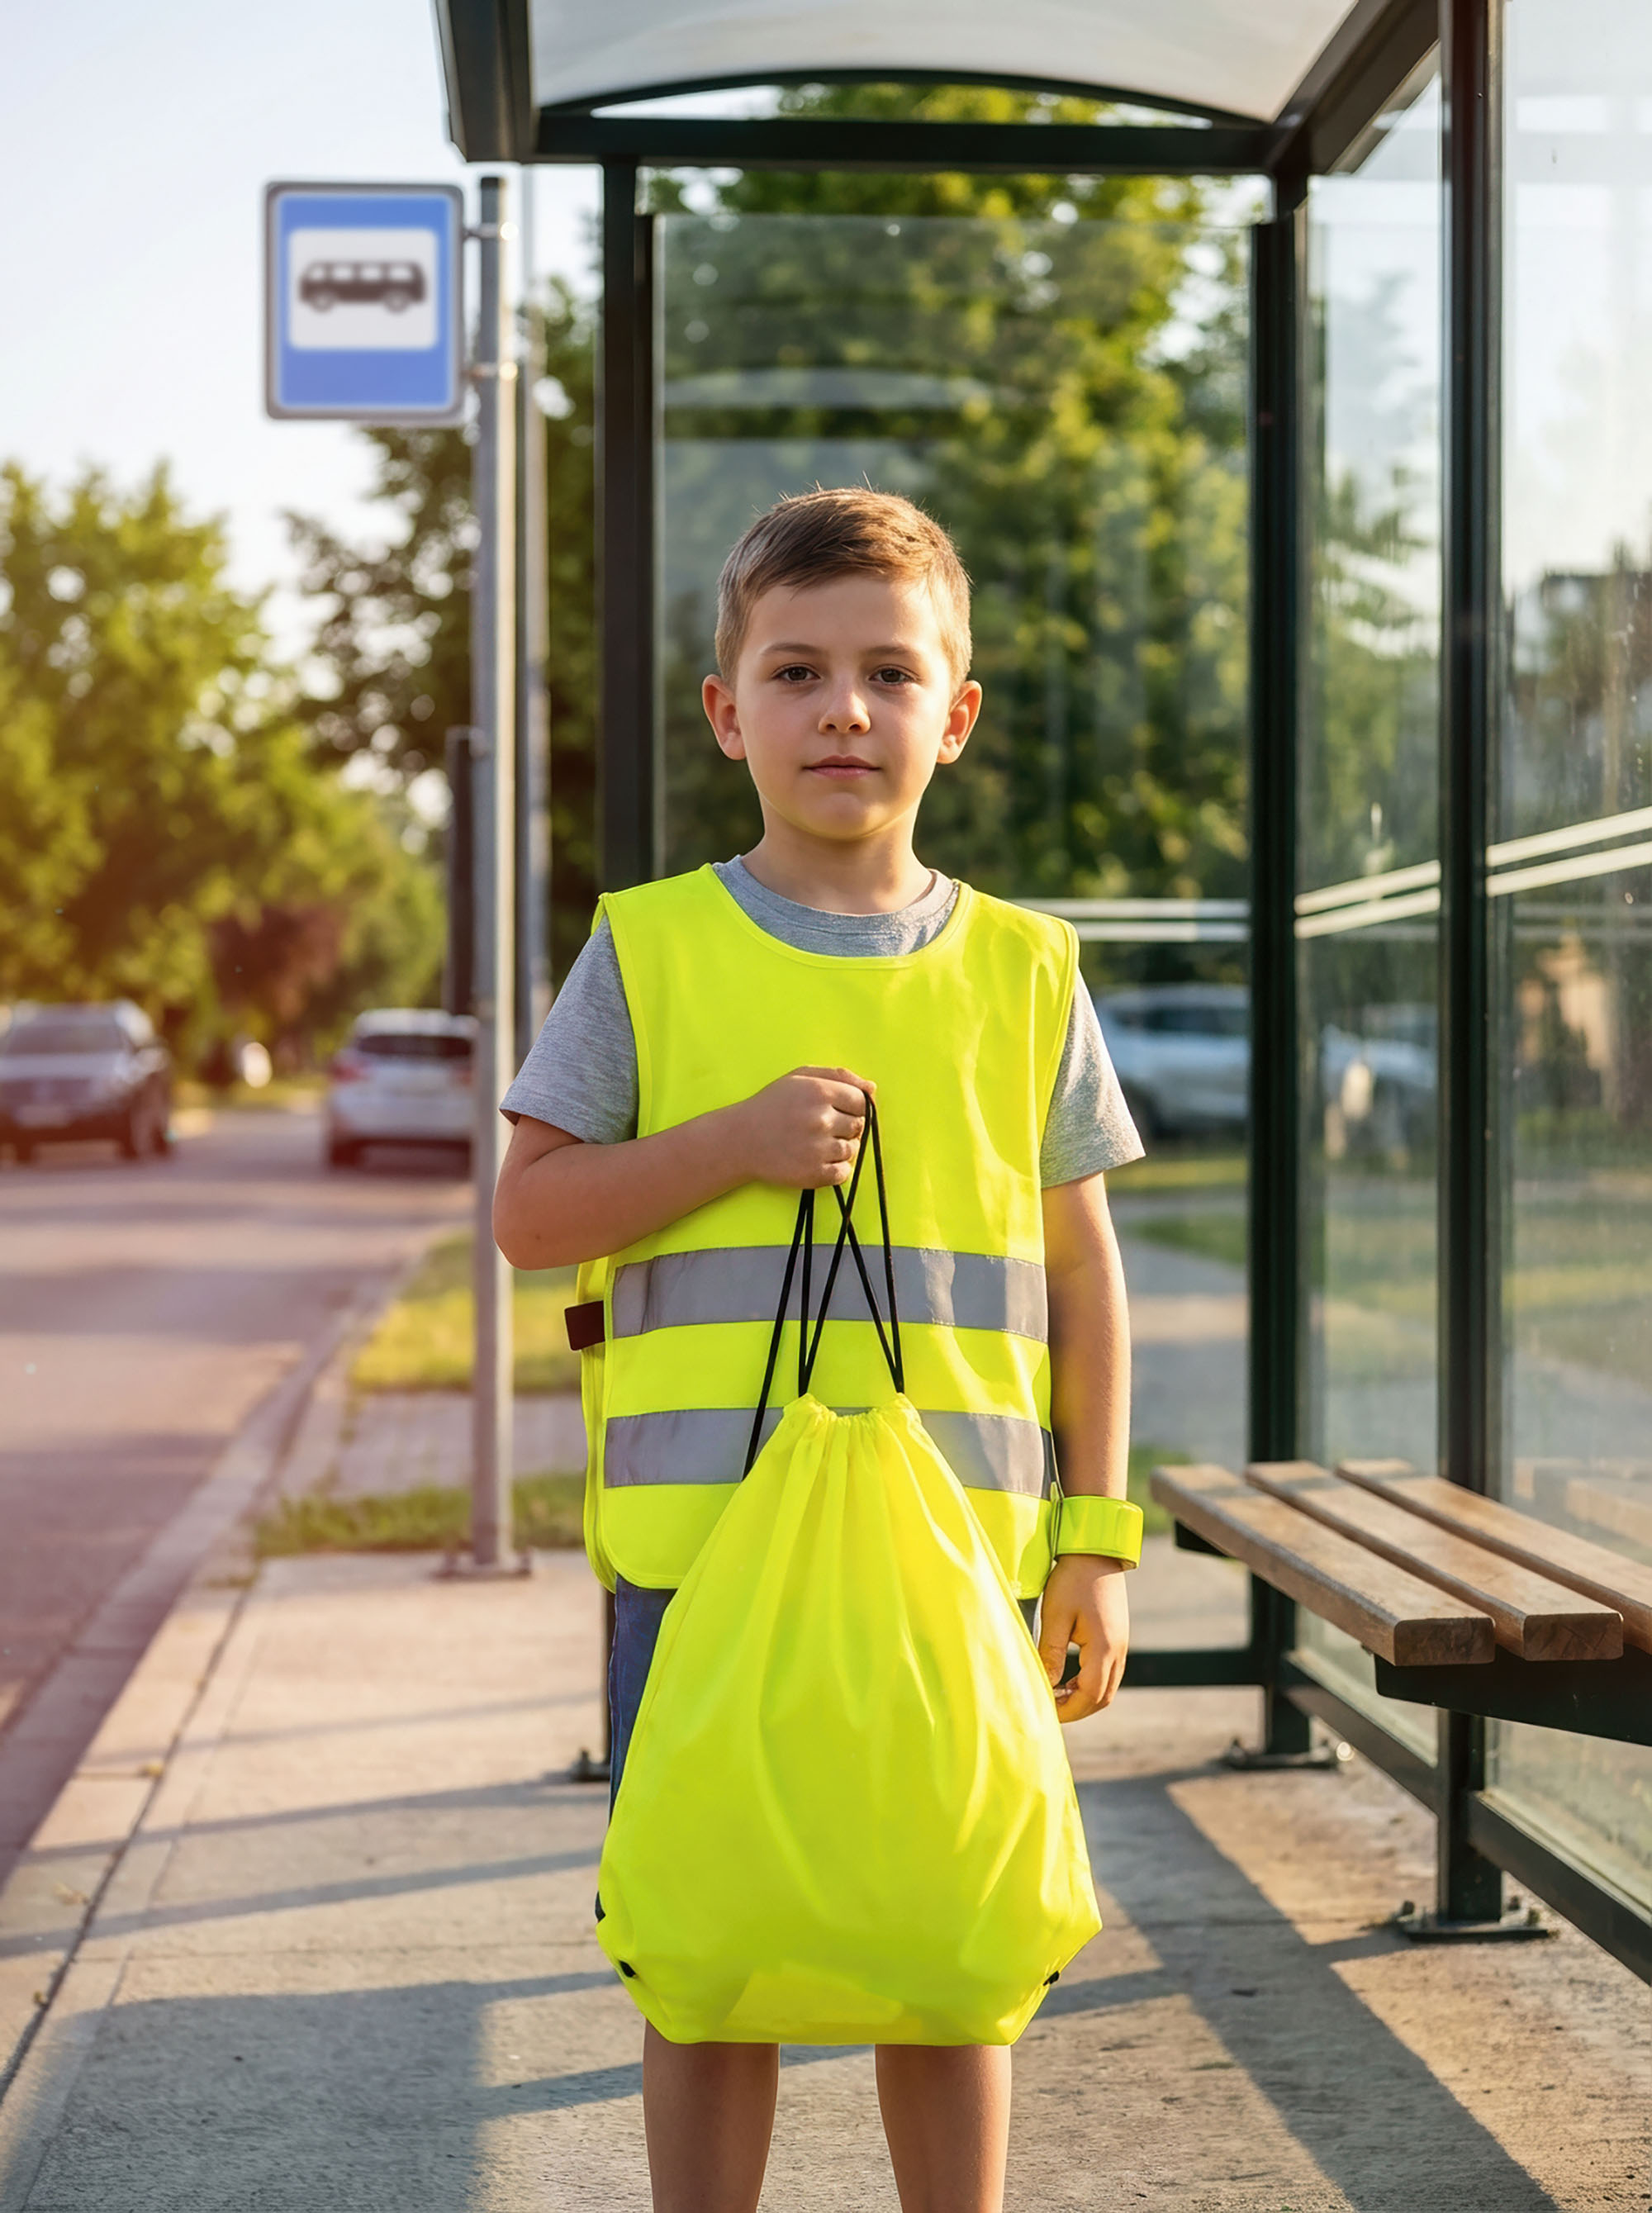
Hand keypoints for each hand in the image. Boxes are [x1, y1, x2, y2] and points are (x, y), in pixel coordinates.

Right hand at [723, 1067, 872, 1189]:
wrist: (741, 1140)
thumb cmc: (772, 1105)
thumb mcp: (800, 1078)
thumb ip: (838, 1077)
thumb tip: (872, 1088)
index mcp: (820, 1092)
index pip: (862, 1101)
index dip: (852, 1106)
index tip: (837, 1110)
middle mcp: (821, 1119)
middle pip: (859, 1125)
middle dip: (846, 1126)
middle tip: (822, 1127)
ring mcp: (818, 1148)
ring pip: (853, 1150)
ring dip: (841, 1148)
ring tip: (817, 1143)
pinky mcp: (814, 1173)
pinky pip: (843, 1173)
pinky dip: (835, 1169)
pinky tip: (817, 1159)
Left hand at [1039, 1551, 1129, 1721]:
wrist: (1097, 1552)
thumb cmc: (1072, 1580)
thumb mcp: (1055, 1616)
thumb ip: (1052, 1653)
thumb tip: (1047, 1685)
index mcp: (1104, 1648)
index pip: (1090, 1695)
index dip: (1069, 1709)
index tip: (1048, 1711)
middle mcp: (1118, 1651)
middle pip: (1103, 1697)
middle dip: (1078, 1709)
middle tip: (1052, 1709)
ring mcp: (1121, 1644)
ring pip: (1108, 1687)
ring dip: (1085, 1697)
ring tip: (1058, 1695)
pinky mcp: (1118, 1637)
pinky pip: (1109, 1672)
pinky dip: (1091, 1683)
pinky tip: (1070, 1678)